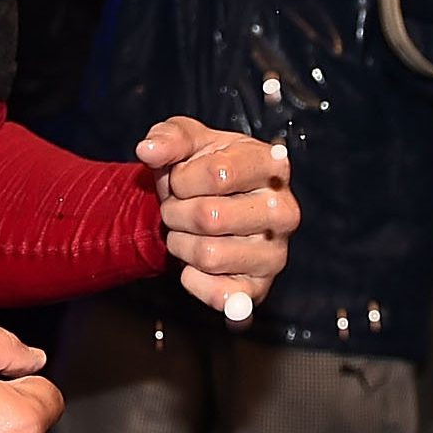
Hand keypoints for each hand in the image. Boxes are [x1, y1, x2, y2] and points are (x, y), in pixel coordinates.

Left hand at [136, 115, 297, 319]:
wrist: (208, 205)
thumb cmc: (202, 167)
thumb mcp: (187, 140)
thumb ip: (168, 138)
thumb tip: (148, 151)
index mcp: (271, 165)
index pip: (218, 174)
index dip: (182, 178)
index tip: (180, 178)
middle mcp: (283, 210)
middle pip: (210, 217)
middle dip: (176, 213)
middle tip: (176, 208)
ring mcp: (276, 252)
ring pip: (208, 256)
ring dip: (180, 244)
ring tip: (185, 232)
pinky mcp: (261, 288)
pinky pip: (218, 294)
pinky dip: (192, 280)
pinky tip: (195, 262)